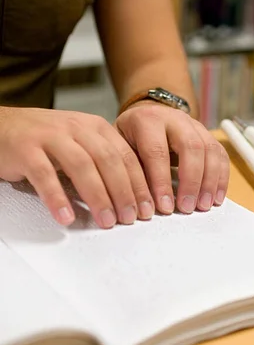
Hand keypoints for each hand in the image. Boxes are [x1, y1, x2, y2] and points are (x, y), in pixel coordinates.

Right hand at [0, 106, 153, 228]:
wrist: (2, 124)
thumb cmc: (45, 139)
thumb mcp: (81, 142)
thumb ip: (104, 160)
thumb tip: (134, 194)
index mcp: (95, 127)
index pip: (125, 155)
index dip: (139, 183)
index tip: (148, 207)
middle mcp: (76, 128)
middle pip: (108, 160)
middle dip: (124, 192)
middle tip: (131, 218)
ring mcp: (50, 136)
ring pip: (82, 166)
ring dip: (98, 196)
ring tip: (106, 221)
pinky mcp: (26, 149)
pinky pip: (44, 175)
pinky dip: (57, 197)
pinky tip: (66, 216)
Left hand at [116, 102, 229, 214]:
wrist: (144, 116)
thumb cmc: (129, 139)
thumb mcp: (121, 151)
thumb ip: (132, 173)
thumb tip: (145, 205)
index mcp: (146, 120)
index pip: (157, 151)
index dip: (162, 182)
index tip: (165, 207)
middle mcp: (174, 118)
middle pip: (191, 146)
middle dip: (191, 181)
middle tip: (187, 207)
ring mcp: (194, 124)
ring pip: (210, 149)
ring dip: (210, 181)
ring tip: (203, 206)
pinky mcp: (207, 134)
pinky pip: (220, 154)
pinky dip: (221, 178)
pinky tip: (216, 198)